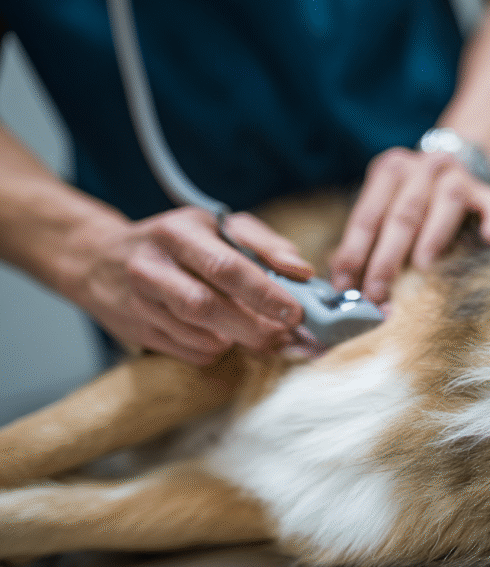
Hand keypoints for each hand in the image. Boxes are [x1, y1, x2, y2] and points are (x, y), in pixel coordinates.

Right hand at [72, 207, 314, 364]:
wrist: (99, 260)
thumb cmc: (177, 241)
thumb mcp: (218, 226)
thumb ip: (265, 244)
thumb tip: (302, 272)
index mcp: (177, 233)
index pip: (224, 267)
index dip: (264, 293)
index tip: (295, 312)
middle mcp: (152, 268)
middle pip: (207, 307)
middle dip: (255, 327)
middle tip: (288, 336)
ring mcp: (140, 304)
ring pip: (199, 336)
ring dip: (241, 342)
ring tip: (268, 337)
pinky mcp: (138, 333)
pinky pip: (190, 352)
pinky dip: (219, 349)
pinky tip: (229, 337)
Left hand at [329, 148, 489, 302]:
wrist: (450, 168)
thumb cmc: (410, 200)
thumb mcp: (383, 208)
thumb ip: (366, 241)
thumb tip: (346, 285)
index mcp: (390, 169)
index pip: (368, 214)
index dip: (355, 252)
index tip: (347, 284)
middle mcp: (423, 166)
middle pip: (404, 213)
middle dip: (388, 257)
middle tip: (379, 290)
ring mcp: (457, 174)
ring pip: (447, 201)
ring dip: (433, 237)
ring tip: (423, 268)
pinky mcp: (484, 189)